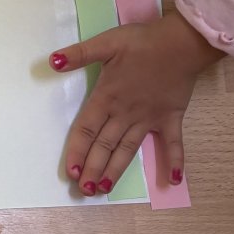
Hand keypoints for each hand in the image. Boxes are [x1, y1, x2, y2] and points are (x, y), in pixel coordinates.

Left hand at [50, 11, 223, 191]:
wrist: (181, 42)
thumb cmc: (142, 42)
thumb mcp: (106, 42)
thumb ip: (80, 54)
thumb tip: (52, 61)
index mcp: (107, 97)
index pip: (86, 129)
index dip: (77, 151)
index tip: (71, 172)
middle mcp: (125, 113)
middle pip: (105, 146)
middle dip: (93, 169)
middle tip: (85, 191)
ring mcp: (149, 118)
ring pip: (128, 149)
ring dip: (116, 170)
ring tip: (105, 189)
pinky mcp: (171, 117)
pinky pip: (173, 143)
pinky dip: (175, 160)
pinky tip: (173, 180)